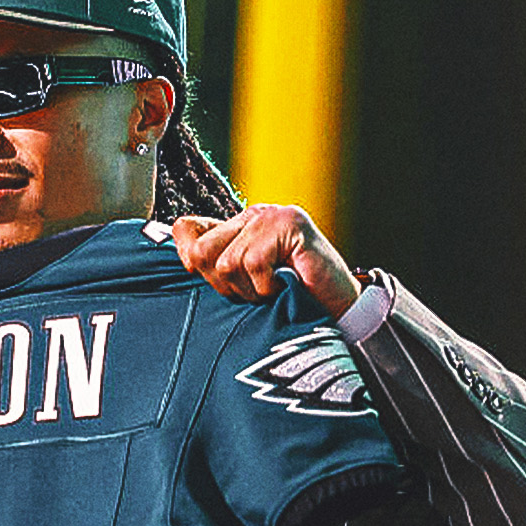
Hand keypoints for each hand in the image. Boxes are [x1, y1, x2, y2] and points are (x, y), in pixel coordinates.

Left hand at [170, 204, 361, 316]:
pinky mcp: (291, 224)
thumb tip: (184, 257)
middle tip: (253, 292)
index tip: (223, 284)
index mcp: (238, 226)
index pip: (185, 229)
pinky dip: (267, 286)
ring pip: (227, 262)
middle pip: (200, 250)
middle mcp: (252, 214)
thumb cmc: (291, 301)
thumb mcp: (243, 286)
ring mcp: (272, 216)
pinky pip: (253, 262)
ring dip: (249, 289)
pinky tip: (285, 285)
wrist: (342, 311)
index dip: (193, 263)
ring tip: (272, 290)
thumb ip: (215, 269)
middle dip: (223, 285)